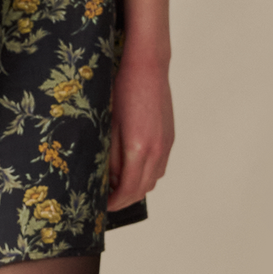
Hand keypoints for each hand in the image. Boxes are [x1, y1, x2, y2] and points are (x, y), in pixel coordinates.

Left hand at [107, 49, 173, 213]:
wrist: (147, 68)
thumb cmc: (122, 90)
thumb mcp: (108, 125)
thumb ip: (111, 156)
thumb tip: (109, 178)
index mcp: (139, 149)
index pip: (128, 189)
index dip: (115, 202)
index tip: (103, 206)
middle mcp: (156, 150)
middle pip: (143, 189)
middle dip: (125, 199)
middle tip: (107, 200)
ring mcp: (166, 145)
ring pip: (153, 179)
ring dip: (136, 188)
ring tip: (117, 185)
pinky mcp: (169, 138)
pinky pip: (159, 166)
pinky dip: (146, 175)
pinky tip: (131, 168)